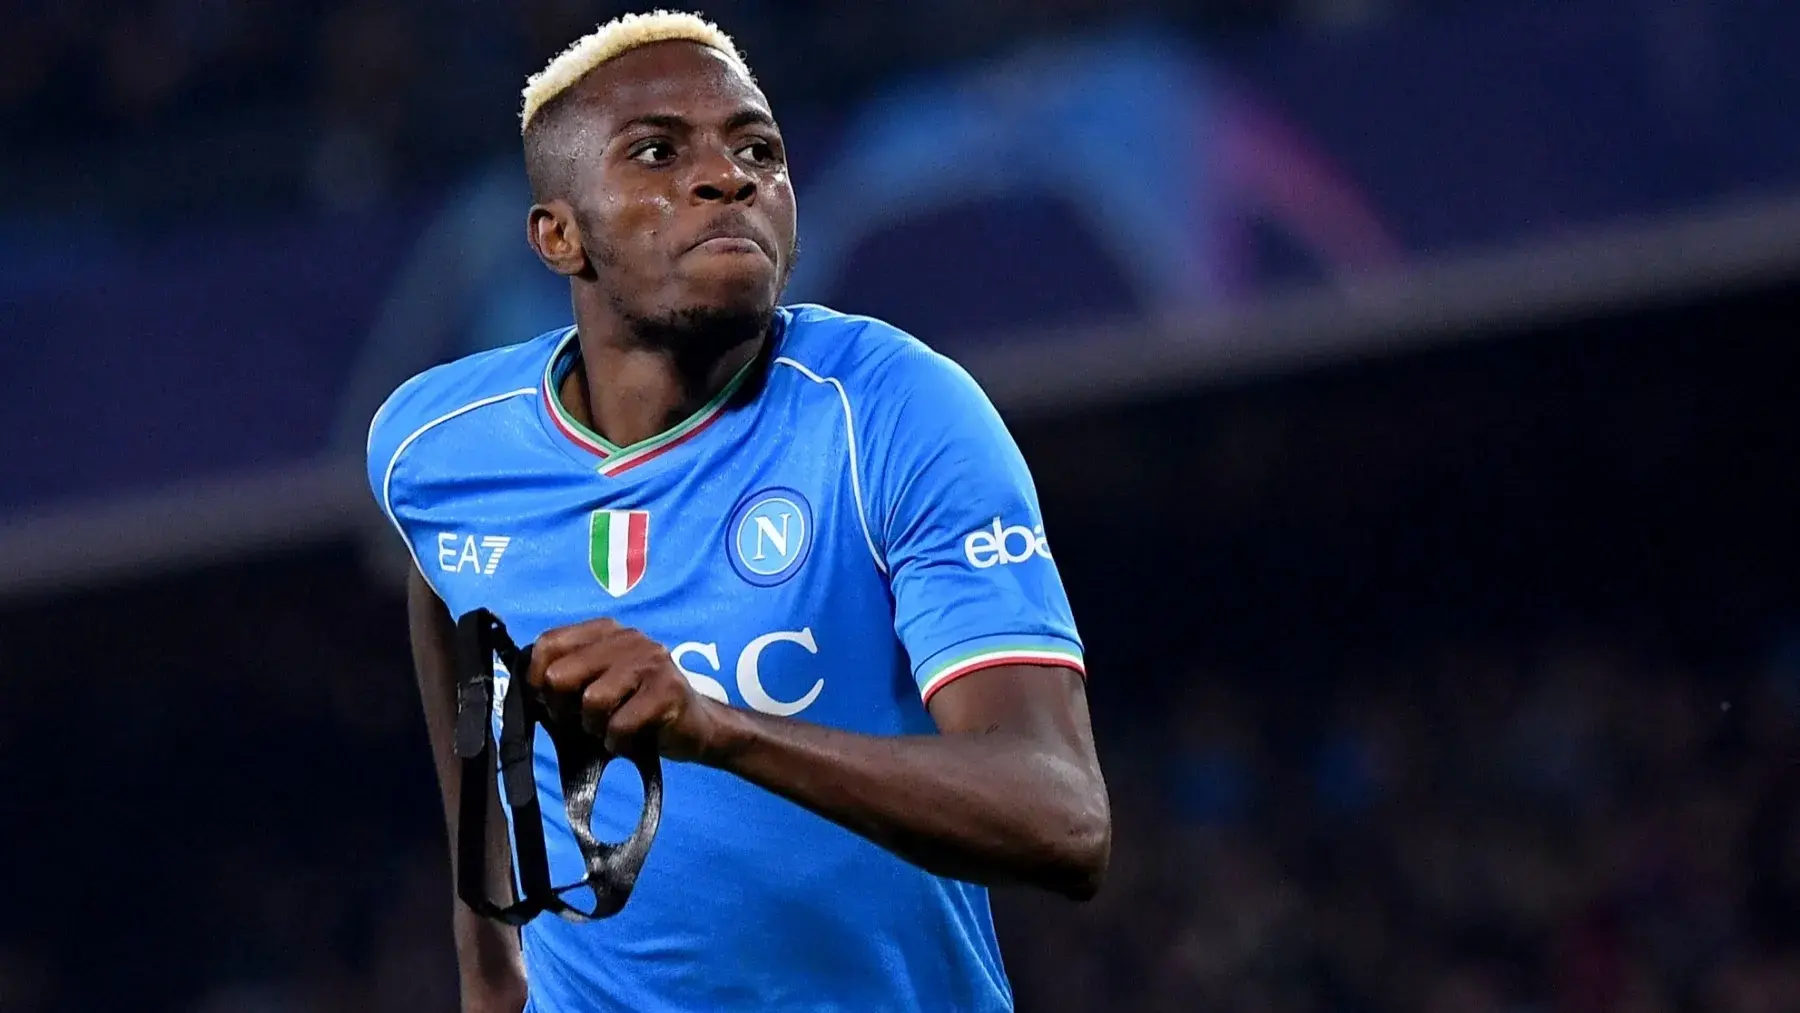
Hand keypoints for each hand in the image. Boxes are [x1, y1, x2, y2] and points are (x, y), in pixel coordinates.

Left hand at [527, 617, 721, 761]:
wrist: (696, 727)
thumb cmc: (635, 708)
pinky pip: (620, 725)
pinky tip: (631, 740)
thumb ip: (565, 680)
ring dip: (595, 727)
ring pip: (592, 701)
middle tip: (583, 721)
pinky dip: (618, 742)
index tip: (551, 701)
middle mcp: (628, 638)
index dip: (537, 679)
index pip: (548, 643)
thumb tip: (526, 691)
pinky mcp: (668, 692)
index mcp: (605, 631)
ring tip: (611, 728)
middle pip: (562, 675)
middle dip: (564, 709)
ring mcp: (651, 662)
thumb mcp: (597, 685)